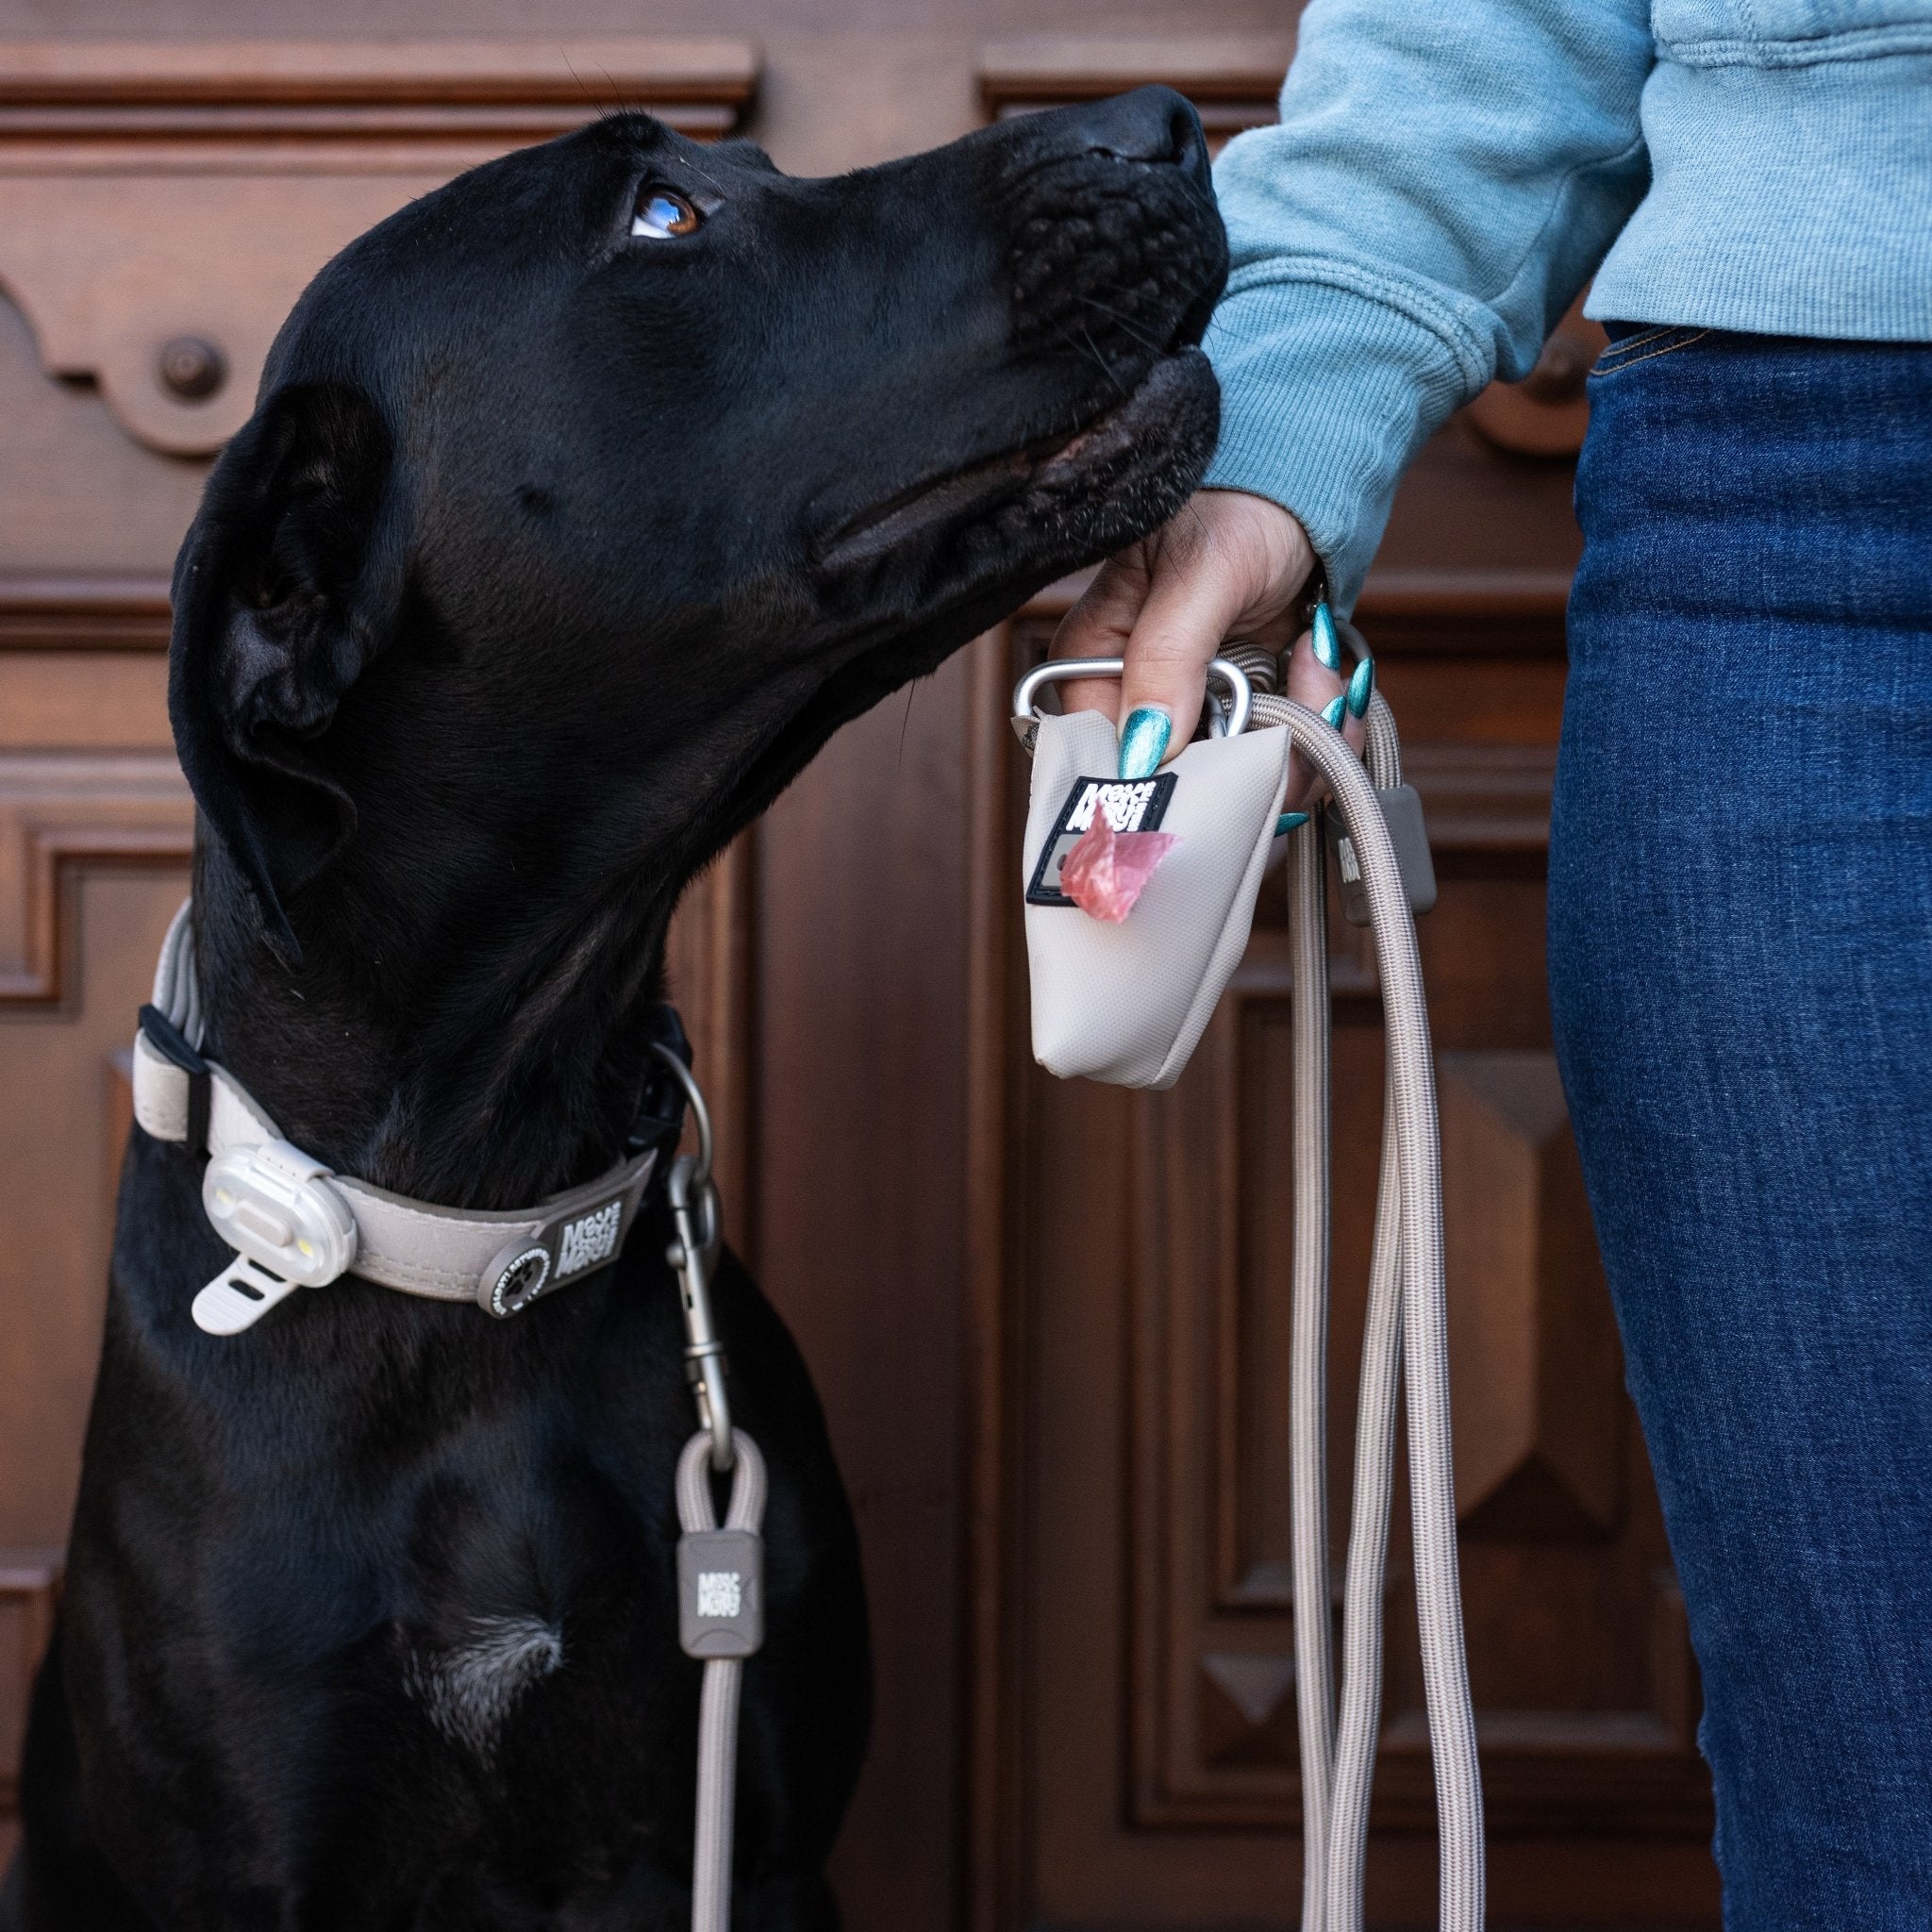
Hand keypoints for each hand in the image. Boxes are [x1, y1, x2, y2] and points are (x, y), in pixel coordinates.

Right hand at [1050, 489, 1365, 806]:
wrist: (1302, 482)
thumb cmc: (1237, 501)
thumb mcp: (1201, 572)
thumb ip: (1167, 657)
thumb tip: (1142, 748)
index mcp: (1097, 660)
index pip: (1110, 760)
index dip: (1167, 784)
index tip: (1229, 778)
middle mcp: (1140, 695)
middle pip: (1185, 785)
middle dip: (1258, 762)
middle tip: (1308, 713)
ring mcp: (1199, 708)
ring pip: (1242, 779)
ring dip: (1301, 741)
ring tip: (1322, 676)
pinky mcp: (1248, 709)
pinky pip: (1282, 753)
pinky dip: (1320, 728)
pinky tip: (1326, 674)